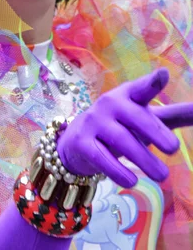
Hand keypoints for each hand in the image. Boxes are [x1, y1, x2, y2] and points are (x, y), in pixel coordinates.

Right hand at [57, 68, 181, 187]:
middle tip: (174, 149)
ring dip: (143, 159)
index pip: (143, 88)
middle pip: (136, 117)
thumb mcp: (147, 117)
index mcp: (129, 94)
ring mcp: (95, 122)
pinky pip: (101, 157)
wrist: (80, 138)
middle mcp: (111, 104)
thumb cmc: (123, 125)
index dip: (153, 82)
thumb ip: (175, 115)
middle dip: (155, 132)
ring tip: (163, 176)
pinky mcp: (82, 142)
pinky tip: (133, 180)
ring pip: (122, 141)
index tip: (163, 75)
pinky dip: (118, 171)